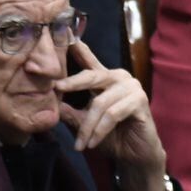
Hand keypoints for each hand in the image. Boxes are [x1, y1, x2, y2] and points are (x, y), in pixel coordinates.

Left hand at [55, 40, 168, 190]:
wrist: (135, 156)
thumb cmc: (111, 138)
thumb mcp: (85, 125)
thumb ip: (70, 113)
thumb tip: (50, 103)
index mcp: (105, 80)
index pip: (90, 61)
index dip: (78, 48)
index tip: (65, 33)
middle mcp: (119, 78)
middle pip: (92, 75)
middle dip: (72, 83)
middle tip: (56, 88)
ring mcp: (132, 88)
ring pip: (100, 103)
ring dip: (88, 126)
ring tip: (80, 144)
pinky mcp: (140, 101)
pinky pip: (113, 114)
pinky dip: (100, 130)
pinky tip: (93, 143)